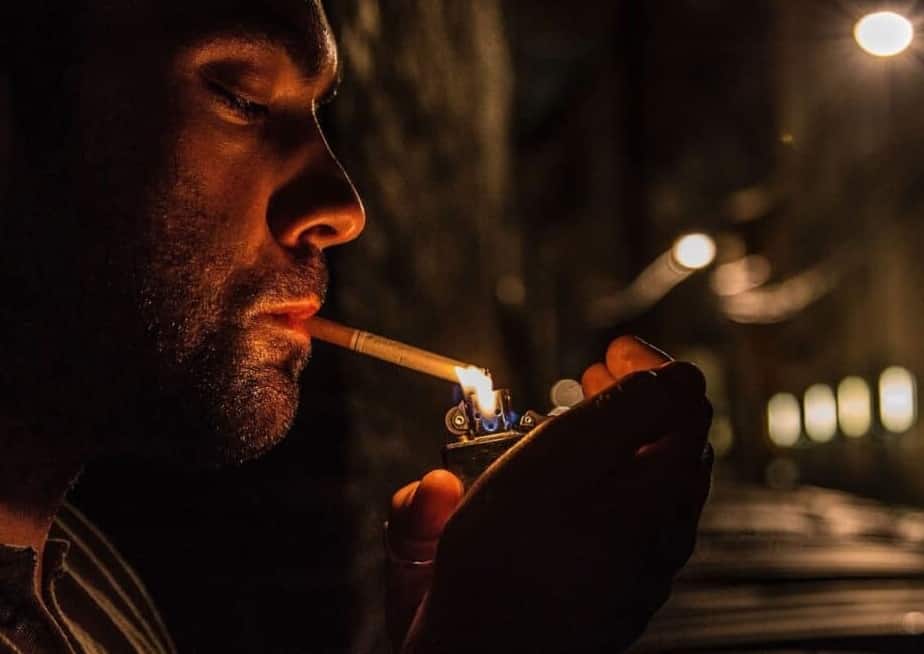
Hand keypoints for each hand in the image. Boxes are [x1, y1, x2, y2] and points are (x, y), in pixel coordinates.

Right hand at [387, 336, 712, 652]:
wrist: (481, 651)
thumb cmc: (506, 558)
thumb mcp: (556, 459)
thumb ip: (622, 412)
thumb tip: (669, 377)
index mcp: (661, 488)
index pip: (686, 399)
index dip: (649, 362)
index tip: (610, 349)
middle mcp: (665, 528)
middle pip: (674, 439)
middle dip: (636, 397)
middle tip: (591, 377)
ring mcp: (645, 561)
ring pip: (654, 479)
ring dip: (622, 438)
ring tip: (576, 426)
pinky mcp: (620, 584)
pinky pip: (632, 517)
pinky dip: (609, 481)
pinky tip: (570, 487)